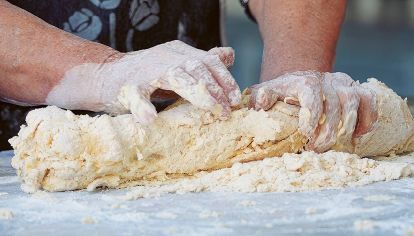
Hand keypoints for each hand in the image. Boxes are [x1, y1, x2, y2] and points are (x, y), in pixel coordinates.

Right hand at [46, 40, 240, 122]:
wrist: (106, 76)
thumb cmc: (146, 75)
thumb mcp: (176, 65)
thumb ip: (201, 62)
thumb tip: (229, 54)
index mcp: (177, 52)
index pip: (207, 61)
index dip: (224, 79)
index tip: (235, 99)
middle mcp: (163, 57)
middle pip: (195, 67)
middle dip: (215, 88)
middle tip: (227, 110)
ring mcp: (144, 71)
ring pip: (174, 76)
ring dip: (196, 93)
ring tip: (211, 109)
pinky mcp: (126, 87)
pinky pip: (136, 96)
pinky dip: (143, 108)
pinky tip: (150, 119)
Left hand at [246, 71, 377, 151]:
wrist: (300, 78)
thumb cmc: (282, 91)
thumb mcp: (266, 91)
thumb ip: (260, 96)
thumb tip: (260, 103)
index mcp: (304, 81)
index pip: (312, 97)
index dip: (311, 116)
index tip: (306, 134)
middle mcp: (327, 80)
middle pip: (335, 104)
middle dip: (328, 131)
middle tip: (317, 150)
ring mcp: (343, 83)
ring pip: (354, 101)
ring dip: (347, 126)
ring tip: (336, 146)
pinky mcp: (356, 89)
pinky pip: (370, 100)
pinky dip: (368, 118)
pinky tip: (358, 136)